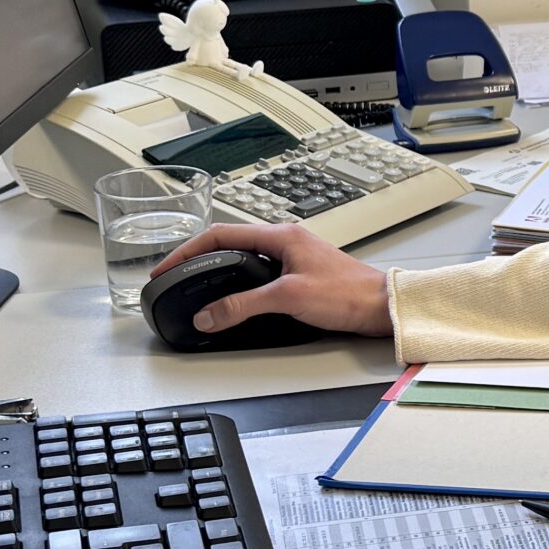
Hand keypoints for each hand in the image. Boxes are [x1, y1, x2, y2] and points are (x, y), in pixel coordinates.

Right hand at [147, 222, 392, 335]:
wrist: (382, 307)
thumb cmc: (348, 294)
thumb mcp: (288, 298)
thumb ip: (243, 305)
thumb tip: (208, 315)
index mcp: (280, 235)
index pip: (220, 234)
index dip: (187, 251)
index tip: (166, 267)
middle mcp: (285, 241)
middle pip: (228, 244)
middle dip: (197, 259)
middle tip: (174, 277)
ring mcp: (293, 258)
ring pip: (243, 260)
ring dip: (217, 271)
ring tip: (196, 286)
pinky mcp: (300, 276)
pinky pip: (258, 275)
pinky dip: (238, 285)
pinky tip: (233, 299)